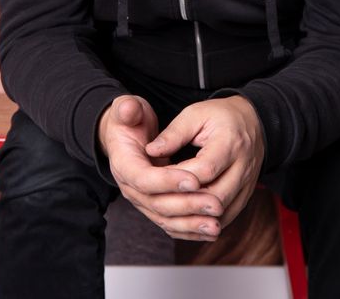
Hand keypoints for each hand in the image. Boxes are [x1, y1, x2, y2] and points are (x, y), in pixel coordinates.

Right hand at [97, 95, 223, 240]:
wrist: (126, 137)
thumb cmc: (131, 120)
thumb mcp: (129, 111)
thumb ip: (128, 109)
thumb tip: (129, 109)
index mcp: (123, 164)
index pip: (144, 179)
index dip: (168, 180)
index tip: (194, 179)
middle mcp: (130, 188)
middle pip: (158, 205)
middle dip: (188, 205)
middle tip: (215, 203)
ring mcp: (142, 202)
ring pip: (167, 220)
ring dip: (192, 224)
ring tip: (216, 223)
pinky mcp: (155, 209)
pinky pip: (173, 226)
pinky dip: (192, 230)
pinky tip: (212, 230)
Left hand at [145, 95, 265, 228]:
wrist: (253, 122)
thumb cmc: (220, 116)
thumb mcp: (195, 115)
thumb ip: (174, 133)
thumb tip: (150, 151)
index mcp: (230, 143)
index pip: (206, 169)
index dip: (181, 180)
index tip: (157, 180)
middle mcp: (243, 167)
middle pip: (216, 196)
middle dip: (187, 203)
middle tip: (160, 202)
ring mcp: (247, 184)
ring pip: (222, 213)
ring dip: (196, 218)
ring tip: (170, 215)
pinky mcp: (246, 195)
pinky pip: (227, 217)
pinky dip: (206, 223)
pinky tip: (187, 221)